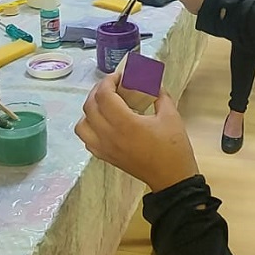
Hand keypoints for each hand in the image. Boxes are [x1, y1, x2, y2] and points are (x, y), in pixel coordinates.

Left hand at [76, 73, 198, 192]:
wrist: (171, 178)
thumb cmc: (173, 147)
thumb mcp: (171, 116)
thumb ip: (160, 95)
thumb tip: (153, 82)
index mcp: (125, 123)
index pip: (104, 96)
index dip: (108, 81)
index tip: (119, 76)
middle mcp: (109, 135)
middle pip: (89, 106)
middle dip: (98, 91)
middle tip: (112, 85)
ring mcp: (104, 148)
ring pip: (82, 124)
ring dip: (89, 110)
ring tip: (104, 104)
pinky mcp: (105, 157)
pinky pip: (86, 139)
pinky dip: (89, 127)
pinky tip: (103, 122)